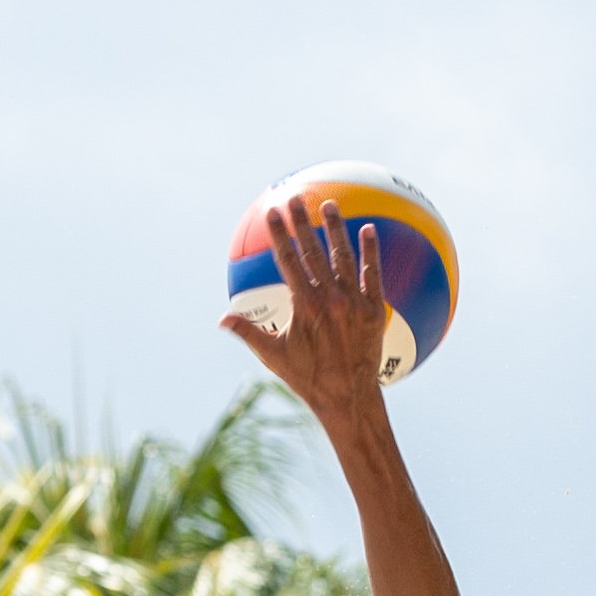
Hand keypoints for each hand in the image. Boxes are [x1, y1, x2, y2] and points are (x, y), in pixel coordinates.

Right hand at [220, 190, 396, 425]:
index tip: (272, 211)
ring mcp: (353, 302)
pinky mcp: (373, 309)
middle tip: (296, 198)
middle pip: (312, 251)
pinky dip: (370, 252)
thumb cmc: (308, 378)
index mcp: (303, 305)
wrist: (348, 397)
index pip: (288, 260)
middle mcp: (329, 298)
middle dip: (302, 222)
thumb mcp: (274, 356)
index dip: (279, 234)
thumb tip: (221, 320)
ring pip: (342, 256)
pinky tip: (369, 230)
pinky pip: (372, 274)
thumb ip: (248, 333)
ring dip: (335, 228)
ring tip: (329, 205)